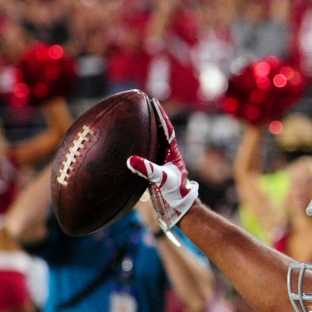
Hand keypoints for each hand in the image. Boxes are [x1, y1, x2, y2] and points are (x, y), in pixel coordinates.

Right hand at [126, 98, 198, 234]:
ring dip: (146, 132)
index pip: (166, 129)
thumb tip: (130, 160)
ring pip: (154, 143)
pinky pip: (147, 156)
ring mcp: (163, 164)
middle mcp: (168, 156)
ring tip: (136, 121)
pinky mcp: (157, 173)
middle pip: (160, 132)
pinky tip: (130, 149)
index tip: (153, 101)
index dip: (160, 115)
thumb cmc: (176, 195)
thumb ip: (147, 170)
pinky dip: (139, 149)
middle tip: (143, 105)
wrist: (181, 210)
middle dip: (152, 119)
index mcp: (172, 153)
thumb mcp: (161, 180)